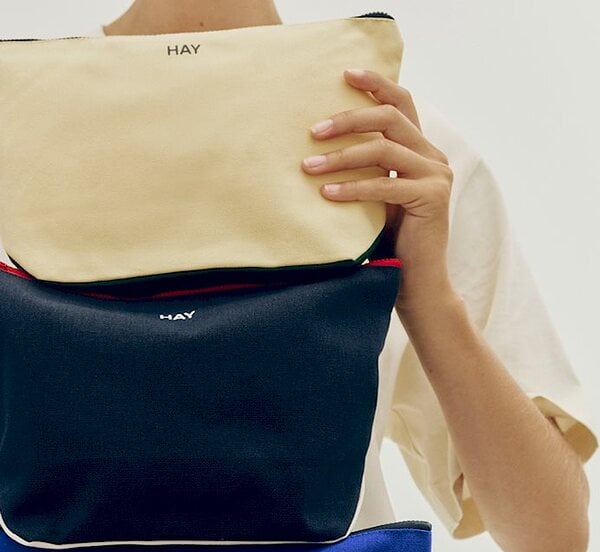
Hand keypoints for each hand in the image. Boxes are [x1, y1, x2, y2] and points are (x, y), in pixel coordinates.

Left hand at [301, 68, 454, 313]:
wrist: (416, 284)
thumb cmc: (389, 244)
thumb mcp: (374, 199)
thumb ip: (365, 170)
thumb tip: (319, 148)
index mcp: (421, 151)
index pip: (401, 105)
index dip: (376, 84)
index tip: (344, 74)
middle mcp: (433, 157)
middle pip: (390, 119)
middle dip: (348, 120)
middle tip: (312, 131)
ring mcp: (437, 176)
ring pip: (384, 150)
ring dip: (342, 156)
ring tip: (308, 167)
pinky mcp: (432, 198)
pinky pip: (385, 185)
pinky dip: (352, 189)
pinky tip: (326, 195)